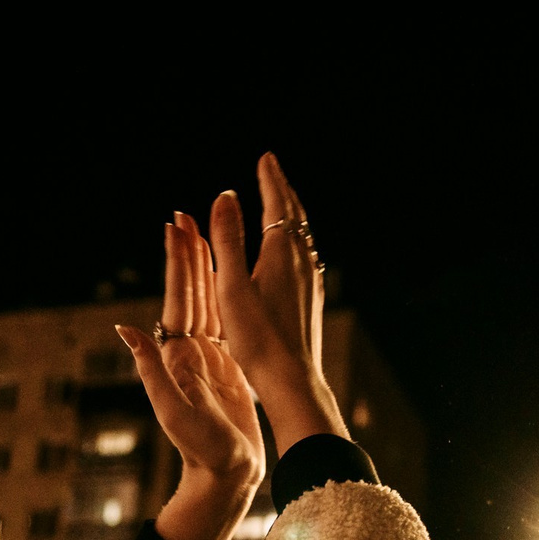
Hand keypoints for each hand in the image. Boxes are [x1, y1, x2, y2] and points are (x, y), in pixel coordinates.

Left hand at [118, 214, 265, 539]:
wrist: (226, 477)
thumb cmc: (202, 451)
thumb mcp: (173, 412)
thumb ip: (150, 370)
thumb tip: (125, 329)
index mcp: (178, 357)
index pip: (177, 301)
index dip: (177, 263)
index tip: (175, 227)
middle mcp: (189, 354)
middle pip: (190, 294)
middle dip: (188, 255)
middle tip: (185, 215)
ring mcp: (208, 360)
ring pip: (207, 304)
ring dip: (205, 270)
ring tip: (205, 235)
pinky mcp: (227, 370)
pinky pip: (226, 324)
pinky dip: (225, 298)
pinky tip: (227, 280)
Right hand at [208, 153, 347, 454]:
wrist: (293, 381)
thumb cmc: (257, 339)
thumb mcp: (231, 286)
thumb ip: (227, 240)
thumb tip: (226, 196)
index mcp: (281, 254)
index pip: (277, 204)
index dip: (270, 179)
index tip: (266, 157)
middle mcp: (302, 263)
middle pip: (295, 216)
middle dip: (282, 190)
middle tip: (273, 169)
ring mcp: (311, 282)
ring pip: (304, 236)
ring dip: (291, 214)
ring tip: (282, 203)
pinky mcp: (312, 301)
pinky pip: (306, 256)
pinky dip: (296, 239)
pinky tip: (295, 252)